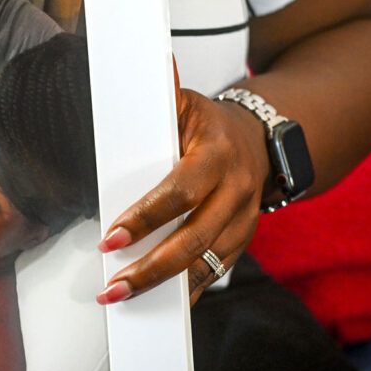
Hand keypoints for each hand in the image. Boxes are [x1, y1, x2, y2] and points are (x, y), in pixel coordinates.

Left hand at [96, 86, 270, 304]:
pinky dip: (187, 291)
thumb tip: (153, 64)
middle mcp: (236, 191)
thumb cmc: (209, 124)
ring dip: (164, 286)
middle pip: (193, 239)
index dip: (145, 217)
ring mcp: (244, 219)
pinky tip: (159, 307)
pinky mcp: (243, 239)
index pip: (179, 192)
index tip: (111, 238)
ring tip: (123, 298)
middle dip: (150, 267)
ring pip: (206, 263)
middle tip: (113, 286)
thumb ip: (164, 93)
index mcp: (216, 155)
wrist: (259, 139)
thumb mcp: (186, 104)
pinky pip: (215, 272)